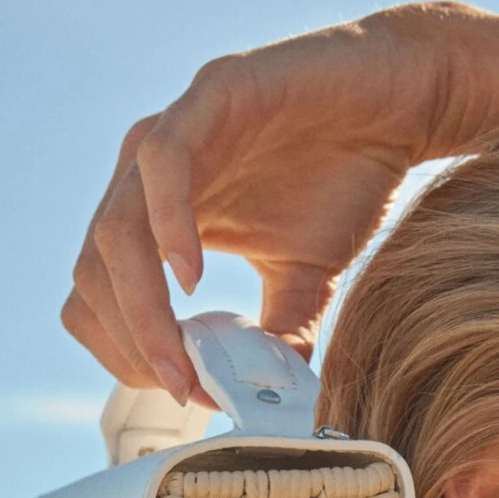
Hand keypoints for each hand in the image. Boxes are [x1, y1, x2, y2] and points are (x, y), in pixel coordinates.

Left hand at [64, 8, 455, 401]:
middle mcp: (148, 174)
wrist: (404, 102)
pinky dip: (167, 226)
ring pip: (115, 229)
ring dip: (139, 306)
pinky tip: (192, 277)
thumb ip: (272, 335)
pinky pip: (162, 162)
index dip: (125, 352)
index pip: (100, 297)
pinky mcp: (211, 92)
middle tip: (182, 384)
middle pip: (94, 273)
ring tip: (181, 355)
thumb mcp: (304, 280)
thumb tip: (259, 405)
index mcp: (157, 217)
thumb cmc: (349, 181)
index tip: (180, 392)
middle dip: (131, 341)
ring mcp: (173, 129)